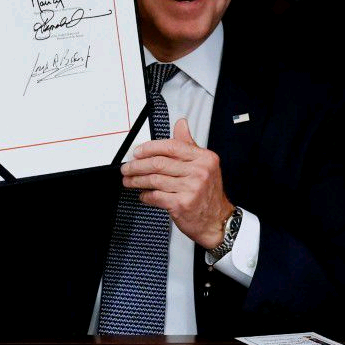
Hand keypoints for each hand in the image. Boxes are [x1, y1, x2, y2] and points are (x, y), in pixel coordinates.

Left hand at [121, 118, 233, 247]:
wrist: (217, 221)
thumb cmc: (208, 193)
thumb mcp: (204, 165)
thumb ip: (188, 144)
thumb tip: (180, 124)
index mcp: (204, 158)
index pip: (171, 146)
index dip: (149, 148)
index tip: (137, 152)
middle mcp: (199, 172)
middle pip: (159, 163)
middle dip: (137, 165)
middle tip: (127, 168)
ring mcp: (191, 188)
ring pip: (154, 180)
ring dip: (137, 180)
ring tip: (129, 181)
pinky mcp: (182, 204)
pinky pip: (156, 196)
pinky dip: (145, 195)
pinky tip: (143, 194)